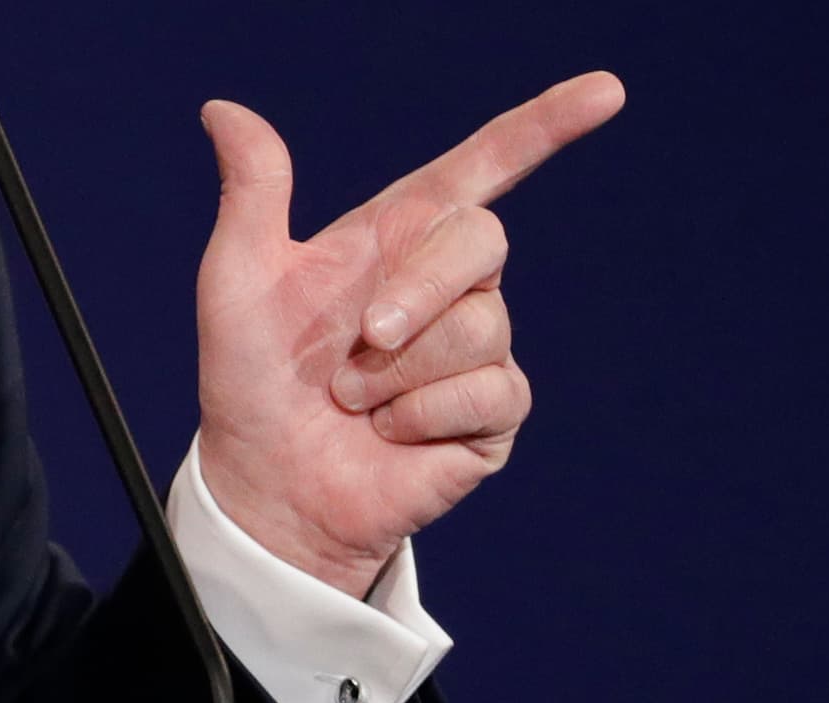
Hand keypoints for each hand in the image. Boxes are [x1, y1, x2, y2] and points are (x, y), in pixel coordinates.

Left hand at [196, 72, 624, 598]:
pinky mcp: (492, 412)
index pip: (483, 168)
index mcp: (396, 240)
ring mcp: (475, 350)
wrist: (269, 485)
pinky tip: (389, 432)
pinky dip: (422, 414)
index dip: (543, 126)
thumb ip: (251, 192)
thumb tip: (222, 110)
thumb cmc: (252, 383)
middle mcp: (445, 286)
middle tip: (364, 338)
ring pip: (480, 325)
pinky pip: (488, 390)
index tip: (606, 92)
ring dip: (400, 371)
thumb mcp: (239, 281)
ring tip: (354, 400)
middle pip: (483, 240)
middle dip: (420, 289)